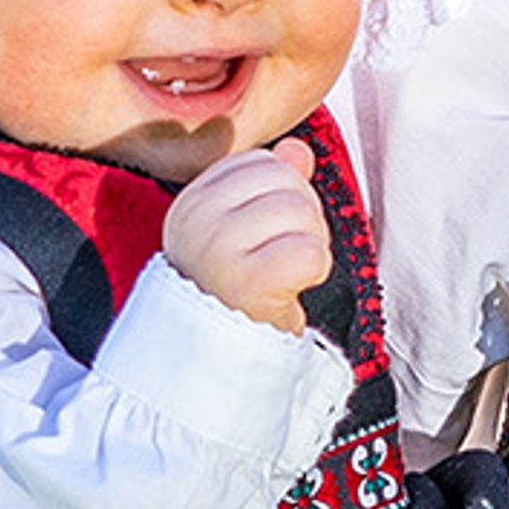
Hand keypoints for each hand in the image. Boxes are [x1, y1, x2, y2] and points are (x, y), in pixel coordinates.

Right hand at [161, 139, 332, 332]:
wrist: (215, 359)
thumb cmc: (234, 293)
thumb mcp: (245, 230)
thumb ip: (272, 183)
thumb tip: (297, 149)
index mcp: (192, 202)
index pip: (262, 163)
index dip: (284, 194)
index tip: (269, 234)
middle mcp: (197, 220)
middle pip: (287, 183)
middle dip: (304, 218)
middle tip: (283, 255)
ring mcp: (218, 249)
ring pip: (302, 213)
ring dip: (312, 244)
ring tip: (287, 272)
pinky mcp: (246, 282)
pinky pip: (310, 252)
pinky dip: (315, 270)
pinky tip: (293, 287)